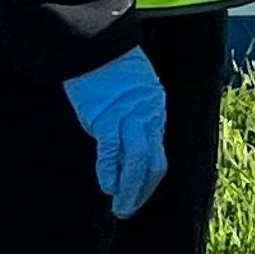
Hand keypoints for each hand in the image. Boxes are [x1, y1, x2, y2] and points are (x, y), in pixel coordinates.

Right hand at [64, 45, 169, 220]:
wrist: (96, 45)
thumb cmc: (111, 64)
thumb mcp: (136, 87)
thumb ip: (136, 114)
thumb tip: (126, 140)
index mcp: (155, 109)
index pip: (158, 153)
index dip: (149, 179)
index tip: (138, 193)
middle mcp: (148, 116)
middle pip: (154, 163)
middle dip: (142, 191)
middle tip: (129, 208)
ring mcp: (128, 118)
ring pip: (137, 162)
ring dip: (129, 190)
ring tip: (120, 207)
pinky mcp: (106, 119)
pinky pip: (112, 152)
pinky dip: (110, 172)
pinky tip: (107, 186)